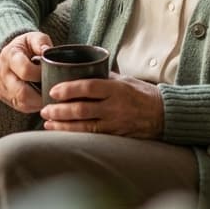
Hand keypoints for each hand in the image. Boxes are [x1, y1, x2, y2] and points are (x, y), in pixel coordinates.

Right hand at [0, 31, 52, 113]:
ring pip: (21, 102)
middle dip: (41, 94)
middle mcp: (1, 72)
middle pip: (22, 92)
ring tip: (49, 96)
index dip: (40, 74)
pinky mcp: (3, 96)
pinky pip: (20, 106)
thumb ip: (41, 42)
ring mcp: (0, 86)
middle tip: (55, 92)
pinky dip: (33, 105)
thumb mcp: (33, 37)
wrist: (10, 53)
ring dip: (38, 102)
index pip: (25, 71)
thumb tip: (47, 51)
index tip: (50, 72)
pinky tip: (41, 99)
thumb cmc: (25, 46)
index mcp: (9, 55)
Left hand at [39, 72, 163, 138]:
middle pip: (81, 109)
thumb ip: (105, 78)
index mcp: (116, 89)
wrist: (165, 115)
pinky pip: (92, 136)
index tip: (53, 91)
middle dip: (59, 110)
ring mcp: (115, 123)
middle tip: (44, 109)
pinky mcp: (115, 135)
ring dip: (63, 125)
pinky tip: (62, 132)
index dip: (69, 89)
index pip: (88, 87)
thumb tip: (82, 72)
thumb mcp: (125, 80)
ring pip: (84, 126)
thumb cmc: (144, 94)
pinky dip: (74, 134)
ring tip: (47, 122)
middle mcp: (114, 107)